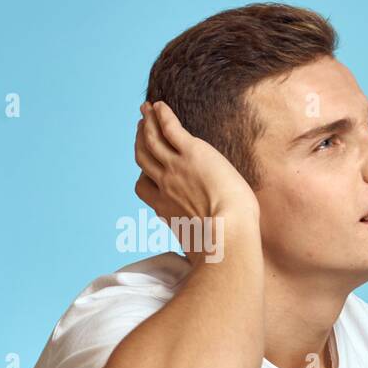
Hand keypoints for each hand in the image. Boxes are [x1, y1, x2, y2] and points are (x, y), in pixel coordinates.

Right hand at [133, 100, 259, 260]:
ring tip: (145, 110)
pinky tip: (160, 105)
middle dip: (139, 140)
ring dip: (146, 123)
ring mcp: (175, 167)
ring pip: (152, 139)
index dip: (142, 175)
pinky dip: (162, 116)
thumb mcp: (200, 249)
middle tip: (139, 127)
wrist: (228, 235)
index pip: (144, 187)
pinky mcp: (191, 153)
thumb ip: (195, 247)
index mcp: (165, 209)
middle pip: (143, 157)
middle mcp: (165, 185)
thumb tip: (201, 262)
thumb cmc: (222, 248)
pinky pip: (170, 128)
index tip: (144, 168)